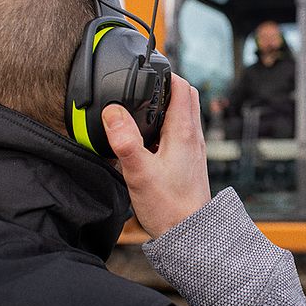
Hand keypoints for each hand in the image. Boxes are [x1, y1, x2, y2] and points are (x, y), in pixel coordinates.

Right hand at [102, 75, 210, 237]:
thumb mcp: (140, 173)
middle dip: (164, 87)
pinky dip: (164, 127)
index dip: (165, 74)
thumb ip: (125, 141)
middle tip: (140, 87)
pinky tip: (146, 141)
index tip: (146, 70)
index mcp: (184, 132)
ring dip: (163, 107)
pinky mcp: (188, 161)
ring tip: (138, 111)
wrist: (190, 234)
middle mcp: (193, 137)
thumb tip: (112, 112)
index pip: (182, 87)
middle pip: (184, 97)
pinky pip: (178, 133)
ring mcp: (193, 149)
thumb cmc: (169, 207)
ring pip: (181, 115)